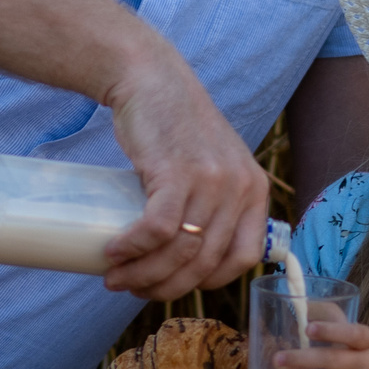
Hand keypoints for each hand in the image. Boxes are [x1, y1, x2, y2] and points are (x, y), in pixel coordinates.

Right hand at [101, 55, 271, 301]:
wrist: (152, 80)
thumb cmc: (176, 129)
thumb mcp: (216, 165)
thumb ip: (217, 203)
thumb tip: (191, 259)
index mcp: (254, 191)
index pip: (244, 258)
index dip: (209, 282)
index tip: (176, 284)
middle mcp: (239, 188)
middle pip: (206, 263)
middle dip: (166, 287)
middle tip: (133, 289)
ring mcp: (210, 180)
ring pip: (181, 252)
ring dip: (143, 274)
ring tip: (115, 277)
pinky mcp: (176, 172)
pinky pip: (157, 230)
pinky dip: (133, 249)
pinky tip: (114, 254)